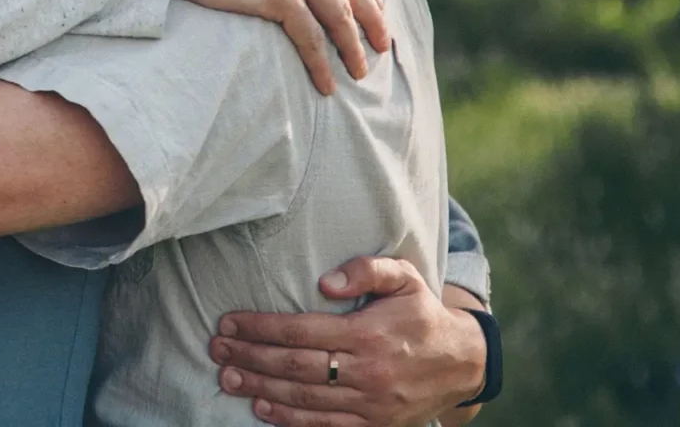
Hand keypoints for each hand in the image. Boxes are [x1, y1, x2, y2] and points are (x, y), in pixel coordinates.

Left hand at [210, 257, 486, 426]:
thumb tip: (325, 281)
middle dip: (250, 357)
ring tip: (228, 377)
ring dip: (260, 388)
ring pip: (303, 398)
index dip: (260, 327)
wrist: (462, 362)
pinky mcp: (373, 425)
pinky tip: (262, 408)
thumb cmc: (422, 313)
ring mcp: (370, 403)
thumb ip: (367, 269)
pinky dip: (289, 420)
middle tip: (217, 350)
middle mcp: (366, 370)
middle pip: (294, 366)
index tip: (229, 322)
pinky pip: (325, 426)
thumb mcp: (405, 277)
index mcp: (368, 333)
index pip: (301, 330)